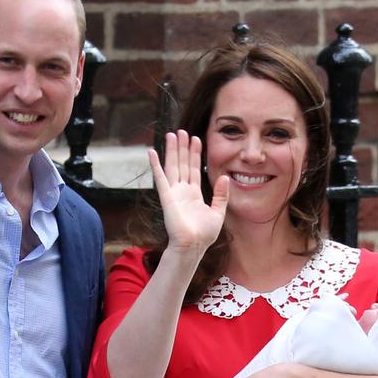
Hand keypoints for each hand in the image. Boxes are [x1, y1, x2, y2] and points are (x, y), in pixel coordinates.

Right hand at [148, 129, 228, 255]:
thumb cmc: (204, 234)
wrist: (193, 246)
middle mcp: (182, 191)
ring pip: (172, 166)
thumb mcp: (218, 212)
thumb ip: (221, 195)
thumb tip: (225, 177)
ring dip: (171, 150)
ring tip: (171, 135)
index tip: (196, 139)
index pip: (194, 169)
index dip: (195, 154)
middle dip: (183, 147)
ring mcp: (173, 193)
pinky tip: (152, 152)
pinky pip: (160, 178)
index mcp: (194, 194)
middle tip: (182, 131)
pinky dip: (155, 165)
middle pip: (182, 164)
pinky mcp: (166, 197)